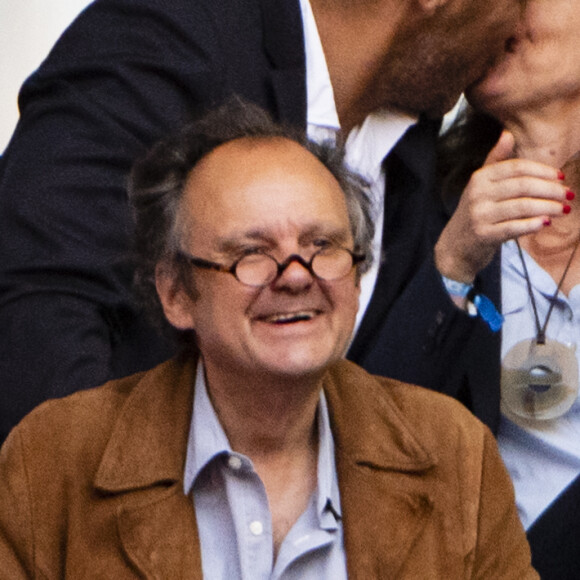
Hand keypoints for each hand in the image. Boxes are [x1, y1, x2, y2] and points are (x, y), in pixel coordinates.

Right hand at [435, 131, 570, 282]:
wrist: (456, 245)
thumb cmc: (477, 211)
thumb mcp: (481, 185)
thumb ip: (495, 160)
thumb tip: (507, 134)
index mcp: (480, 177)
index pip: (517, 168)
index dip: (542, 171)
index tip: (561, 177)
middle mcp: (477, 194)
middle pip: (522, 186)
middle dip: (550, 189)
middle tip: (569, 195)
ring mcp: (479, 215)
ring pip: (521, 206)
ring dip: (547, 207)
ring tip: (564, 210)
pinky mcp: (483, 235)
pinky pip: (513, 227)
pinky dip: (532, 225)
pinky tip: (546, 223)